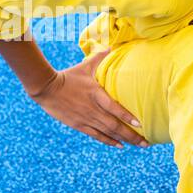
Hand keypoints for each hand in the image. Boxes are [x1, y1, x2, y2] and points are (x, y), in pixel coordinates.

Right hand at [29, 49, 148, 148]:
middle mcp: (93, 109)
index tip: (140, 124)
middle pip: (115, 125)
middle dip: (132, 135)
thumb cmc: (68, 75)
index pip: (115, 108)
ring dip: (124, 140)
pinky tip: (120, 145)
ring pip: (108, 133)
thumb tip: (111, 47)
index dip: (127, 117)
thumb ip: (99, 58)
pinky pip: (96, 135)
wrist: (45, 87)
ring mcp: (86, 119)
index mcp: (96, 94)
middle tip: (146, 142)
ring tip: (138, 145)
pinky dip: (109, 141)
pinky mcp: (78, 125)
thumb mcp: (85, 66)